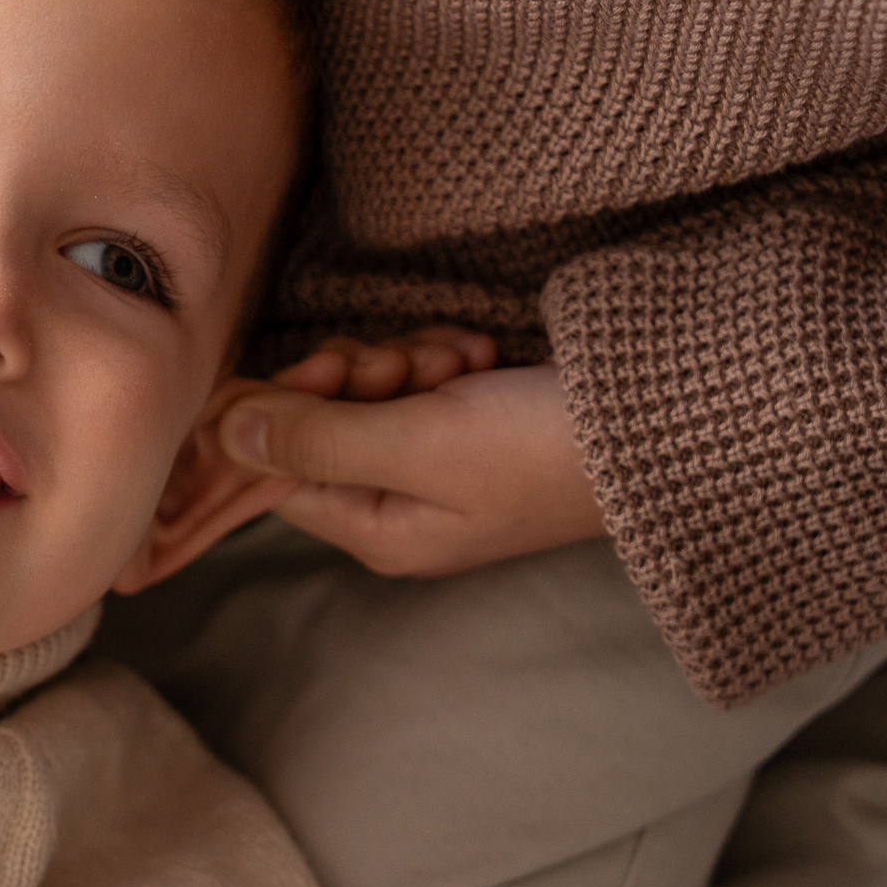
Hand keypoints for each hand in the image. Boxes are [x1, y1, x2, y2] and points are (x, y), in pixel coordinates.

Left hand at [220, 329, 606, 576]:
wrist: (666, 422)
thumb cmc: (545, 447)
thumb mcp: (419, 442)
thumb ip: (316, 439)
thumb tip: (220, 434)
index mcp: (374, 531)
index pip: (269, 471)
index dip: (282, 406)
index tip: (334, 366)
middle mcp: (393, 506)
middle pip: (312, 423)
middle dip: (353, 374)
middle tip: (411, 365)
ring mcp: (429, 466)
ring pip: (361, 390)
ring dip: (402, 358)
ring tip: (462, 362)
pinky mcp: (462, 424)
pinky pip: (413, 379)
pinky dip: (438, 357)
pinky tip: (479, 356)